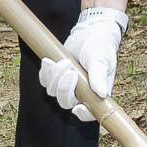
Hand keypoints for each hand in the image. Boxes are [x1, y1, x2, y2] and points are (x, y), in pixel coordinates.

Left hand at [40, 6, 127, 121]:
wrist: (91, 32)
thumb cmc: (101, 47)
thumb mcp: (101, 60)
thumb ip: (99, 76)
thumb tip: (102, 94)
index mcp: (97, 93)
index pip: (90, 113)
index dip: (83, 115)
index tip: (77, 108)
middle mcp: (82, 93)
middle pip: (66, 103)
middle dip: (64, 88)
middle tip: (69, 70)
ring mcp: (68, 85)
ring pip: (53, 92)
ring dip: (55, 77)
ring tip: (64, 61)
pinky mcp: (56, 76)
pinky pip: (45, 81)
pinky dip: (46, 72)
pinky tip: (50, 61)